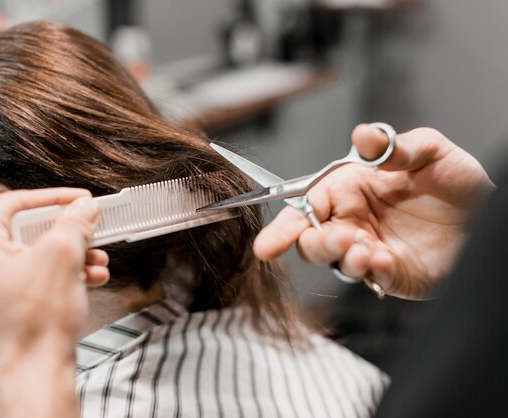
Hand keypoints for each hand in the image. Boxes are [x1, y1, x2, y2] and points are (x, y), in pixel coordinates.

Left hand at [0, 188, 108, 416]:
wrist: (31, 382)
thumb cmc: (34, 326)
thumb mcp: (62, 257)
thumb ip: (75, 222)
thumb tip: (85, 208)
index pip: (14, 204)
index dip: (56, 199)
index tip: (82, 200)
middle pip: (19, 232)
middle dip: (63, 236)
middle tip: (89, 232)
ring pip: (21, 256)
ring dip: (62, 258)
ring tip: (94, 263)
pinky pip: (15, 278)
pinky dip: (47, 277)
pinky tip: (82, 279)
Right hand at [254, 125, 494, 298]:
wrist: (489, 218)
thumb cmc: (457, 183)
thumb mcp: (430, 152)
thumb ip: (393, 146)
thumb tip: (363, 135)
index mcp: (351, 190)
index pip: (306, 208)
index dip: (283, 228)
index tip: (268, 245)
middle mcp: (354, 221)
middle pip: (312, 241)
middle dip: (317, 243)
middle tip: (344, 237)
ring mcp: (370, 250)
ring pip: (335, 263)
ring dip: (344, 258)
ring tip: (369, 250)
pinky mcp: (390, 275)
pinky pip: (370, 279)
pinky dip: (372, 272)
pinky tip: (388, 259)